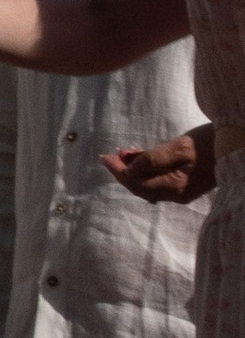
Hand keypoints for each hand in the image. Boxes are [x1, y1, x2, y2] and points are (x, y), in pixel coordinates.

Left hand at [104, 126, 218, 205]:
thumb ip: (153, 159)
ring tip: (124, 153)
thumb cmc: (210, 144)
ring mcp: (183, 190)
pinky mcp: (187, 183)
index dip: (119, 172)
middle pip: (141, 187)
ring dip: (134, 170)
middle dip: (124, 172)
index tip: (105, 157)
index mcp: (175, 187)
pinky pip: (159, 180)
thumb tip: (129, 169)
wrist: (238, 145)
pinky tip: (141, 157)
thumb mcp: (180, 148)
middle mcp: (177, 194)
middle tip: (111, 155)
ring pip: (149, 184)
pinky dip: (146, 170)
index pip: (137, 184)